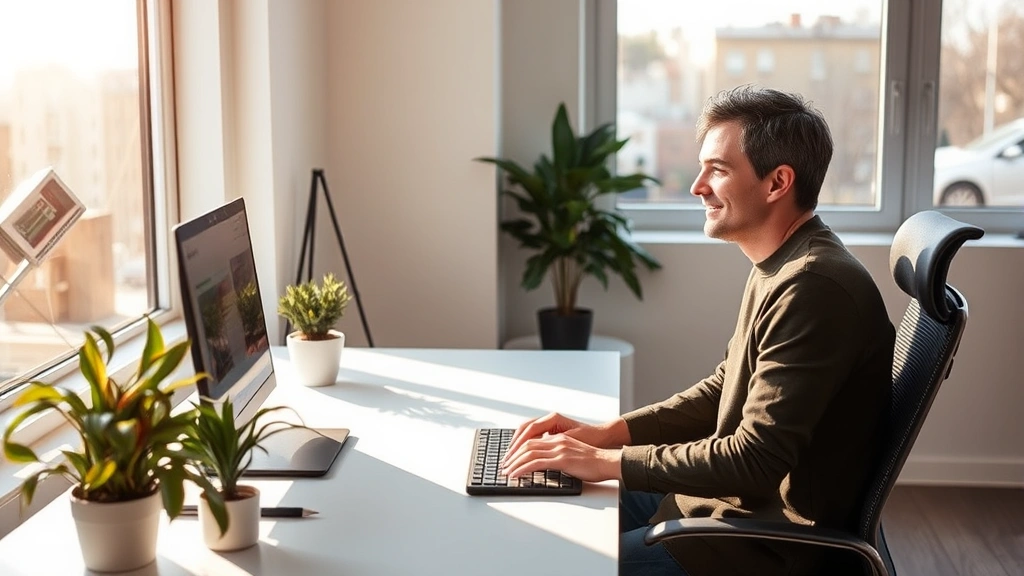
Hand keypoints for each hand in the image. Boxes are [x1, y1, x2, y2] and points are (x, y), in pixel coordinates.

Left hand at [503, 413, 628, 464]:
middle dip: (512, 456)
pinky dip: (522, 469)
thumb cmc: (594, 463)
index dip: (518, 450)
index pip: (532, 441)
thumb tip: (546, 464)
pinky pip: (536, 463)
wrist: (608, 462)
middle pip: (527, 445)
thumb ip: (559, 456)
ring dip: (514, 463)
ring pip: (528, 453)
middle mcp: (557, 441)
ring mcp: (559, 449)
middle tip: (504, 467)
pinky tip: (516, 475)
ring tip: (506, 472)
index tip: (510, 460)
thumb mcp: (573, 455)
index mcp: (559, 438)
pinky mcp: (561, 459)